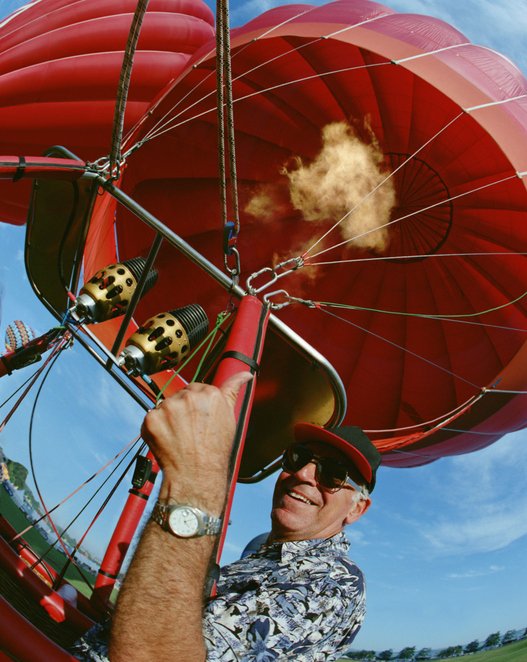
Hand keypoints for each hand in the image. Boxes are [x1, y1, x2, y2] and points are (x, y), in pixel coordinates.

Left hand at [141, 372, 252, 509]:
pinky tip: (168, 439)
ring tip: (180, 436)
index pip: (198, 388)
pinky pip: (152, 416)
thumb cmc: (215, 451)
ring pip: (166, 404)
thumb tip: (245, 375)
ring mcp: (168, 408)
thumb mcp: (230, 418)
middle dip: (184, 409)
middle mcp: (189, 397)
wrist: (196, 475)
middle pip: (182, 394)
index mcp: (210, 394)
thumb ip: (233, 391)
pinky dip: (157, 427)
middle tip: (190, 429)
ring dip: (169, 417)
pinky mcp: (152, 419)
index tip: (199, 418)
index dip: (198, 405)